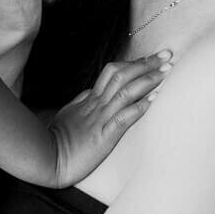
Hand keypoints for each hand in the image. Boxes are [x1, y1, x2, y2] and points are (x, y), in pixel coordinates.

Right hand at [43, 52, 170, 187]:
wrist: (48, 158)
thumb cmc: (58, 138)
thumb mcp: (69, 113)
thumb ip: (82, 101)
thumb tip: (92, 91)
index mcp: (90, 99)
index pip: (113, 72)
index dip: (134, 63)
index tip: (151, 58)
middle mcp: (97, 105)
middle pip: (122, 75)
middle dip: (145, 64)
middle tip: (166, 55)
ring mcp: (101, 119)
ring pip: (126, 92)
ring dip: (147, 80)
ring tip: (166, 71)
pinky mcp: (104, 135)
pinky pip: (123, 118)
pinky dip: (139, 107)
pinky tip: (153, 100)